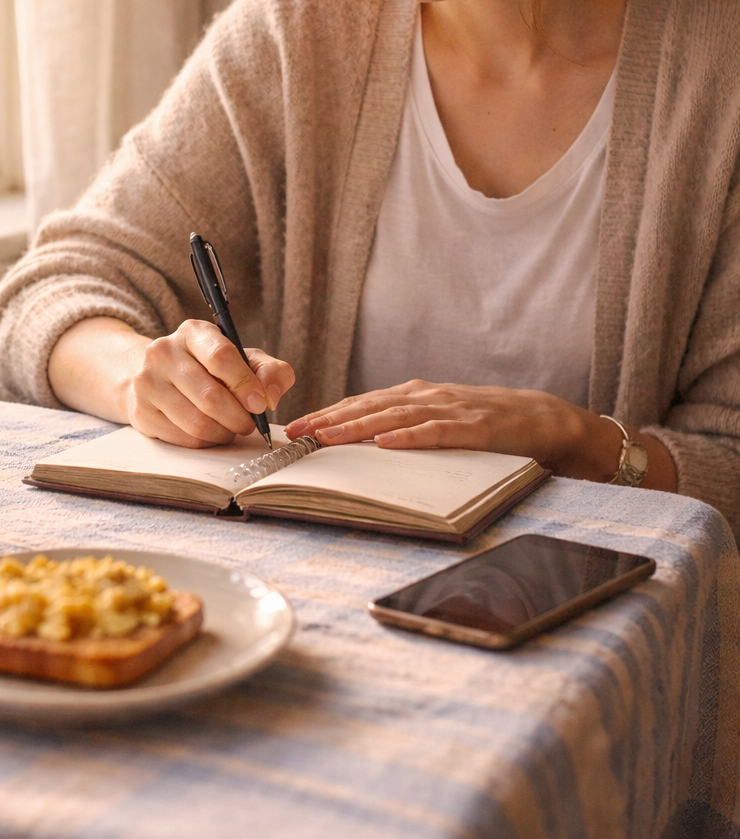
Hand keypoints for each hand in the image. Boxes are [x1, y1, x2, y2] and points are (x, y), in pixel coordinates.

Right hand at [121, 319, 294, 448]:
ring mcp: (147, 382)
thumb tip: (271, 396)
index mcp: (193, 332)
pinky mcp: (140, 412)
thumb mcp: (243, 359)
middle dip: (238, 417)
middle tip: (249, 424)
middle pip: (210, 396)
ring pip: (197, 422)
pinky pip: (183, 438)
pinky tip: (210, 432)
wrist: (157, 376)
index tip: (260, 404)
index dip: (245, 384)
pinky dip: (205, 441)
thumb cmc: (208, 368)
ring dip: (223, 432)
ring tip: (231, 428)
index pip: (221, 357)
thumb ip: (269, 371)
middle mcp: (164, 352)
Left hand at [287, 379, 622, 479]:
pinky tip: (385, 444)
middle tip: (298, 432)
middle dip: (331, 419)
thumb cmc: (486, 422)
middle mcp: (427, 396)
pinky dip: (409, 437)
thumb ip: (406, 423)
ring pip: (395, 416)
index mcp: (416, 395)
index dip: (329, 413)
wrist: (541, 418)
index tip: (297, 426)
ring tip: (327, 437)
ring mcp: (451, 409)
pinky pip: (436, 432)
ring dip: (358, 426)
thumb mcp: (439, 418)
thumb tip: (363, 442)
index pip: (363, 403)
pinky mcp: (474, 427)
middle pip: (370, 406)